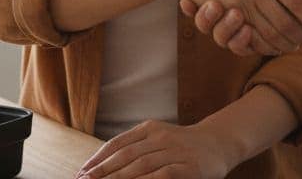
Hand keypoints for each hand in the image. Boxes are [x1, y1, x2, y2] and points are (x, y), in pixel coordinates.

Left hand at [76, 120, 231, 178]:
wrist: (220, 143)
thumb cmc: (183, 146)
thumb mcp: (159, 139)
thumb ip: (136, 148)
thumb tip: (103, 167)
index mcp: (149, 129)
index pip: (117, 144)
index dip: (98, 159)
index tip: (81, 173)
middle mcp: (161, 137)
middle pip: (125, 155)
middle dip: (102, 172)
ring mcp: (175, 152)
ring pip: (140, 165)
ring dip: (118, 178)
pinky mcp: (188, 168)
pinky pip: (162, 175)